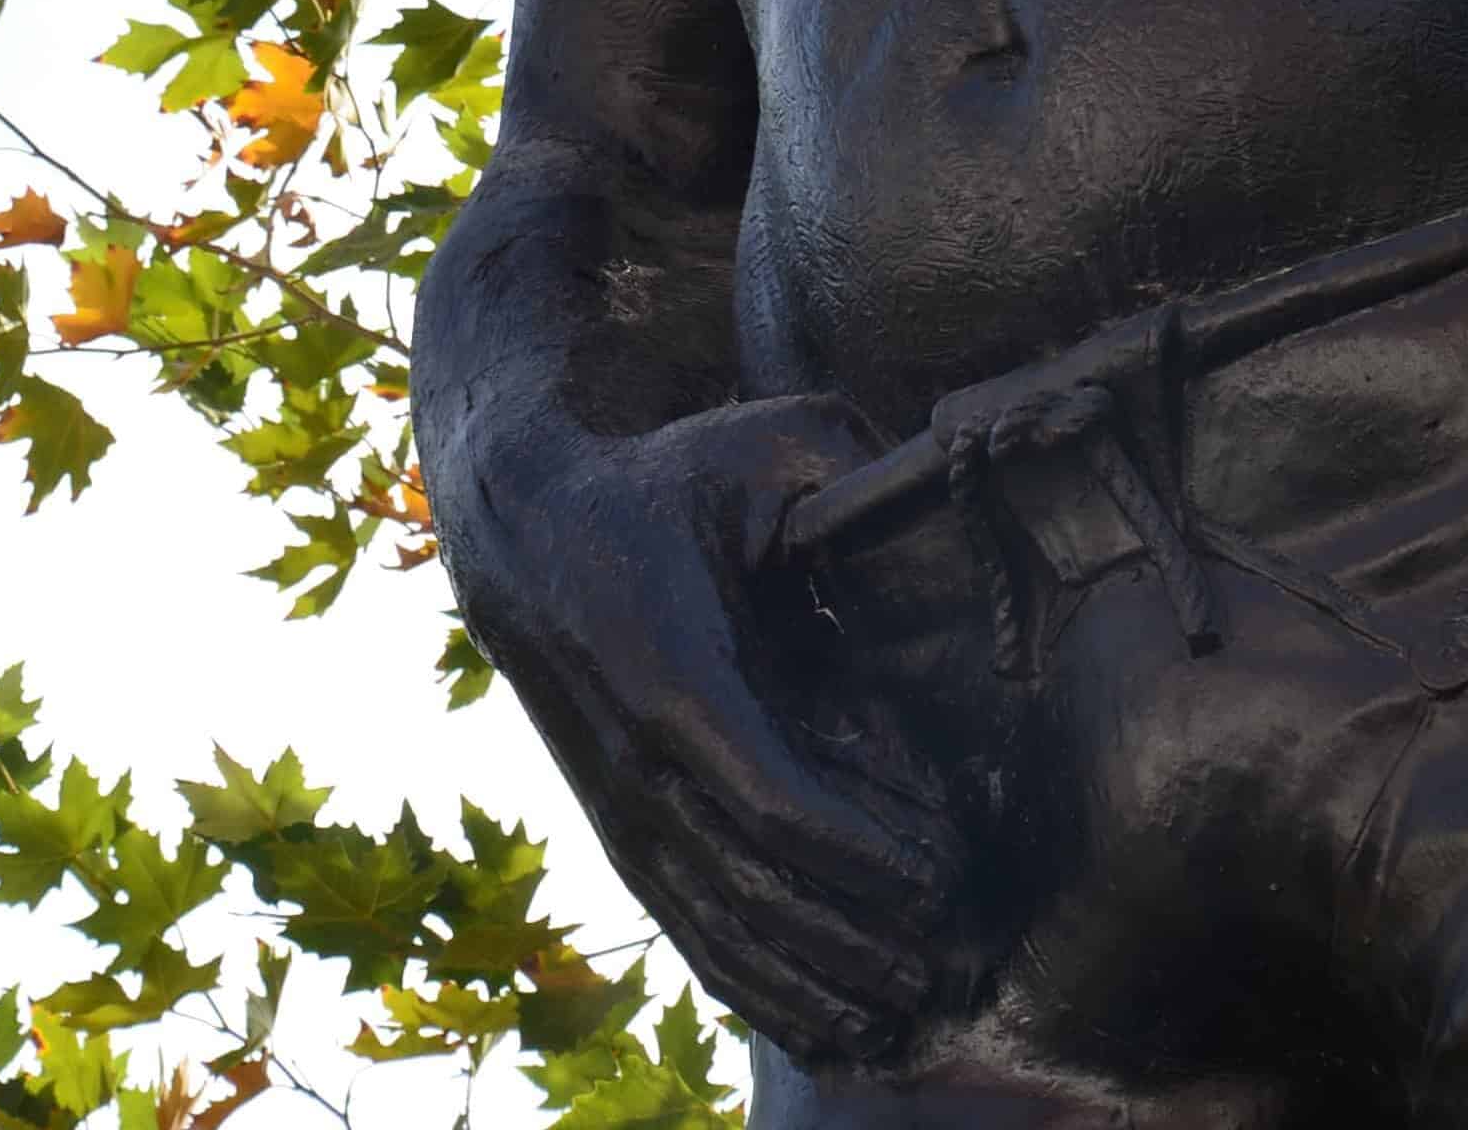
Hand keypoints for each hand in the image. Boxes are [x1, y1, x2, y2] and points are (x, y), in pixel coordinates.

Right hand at [438, 393, 953, 1067]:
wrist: (525, 523)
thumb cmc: (662, 478)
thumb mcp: (758, 446)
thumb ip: (843, 473)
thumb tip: (925, 523)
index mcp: (674, 676)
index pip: (771, 799)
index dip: (856, 852)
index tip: (935, 878)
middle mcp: (636, 761)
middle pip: (748, 886)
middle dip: (848, 939)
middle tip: (942, 965)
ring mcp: (619, 803)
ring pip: (713, 924)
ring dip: (804, 979)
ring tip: (894, 1012)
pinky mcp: (617, 822)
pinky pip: (682, 923)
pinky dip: (748, 979)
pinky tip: (811, 1021)